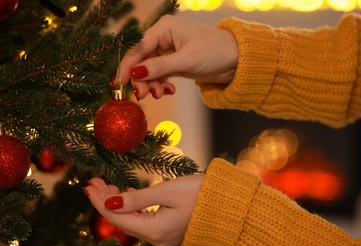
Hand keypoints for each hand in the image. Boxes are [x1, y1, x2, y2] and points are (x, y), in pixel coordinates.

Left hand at [84, 174, 203, 245]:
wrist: (228, 203)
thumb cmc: (200, 193)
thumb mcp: (166, 191)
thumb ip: (136, 199)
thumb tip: (109, 202)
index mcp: (155, 230)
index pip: (116, 217)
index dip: (100, 201)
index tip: (89, 185)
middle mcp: (157, 238)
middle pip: (122, 220)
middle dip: (107, 201)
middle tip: (95, 181)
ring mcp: (163, 236)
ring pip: (132, 220)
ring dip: (119, 203)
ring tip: (109, 185)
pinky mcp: (169, 230)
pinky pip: (144, 221)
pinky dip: (133, 208)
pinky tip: (129, 195)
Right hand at [113, 15, 237, 99]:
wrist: (237, 60)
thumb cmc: (215, 52)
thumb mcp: (186, 60)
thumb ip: (160, 67)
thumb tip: (135, 72)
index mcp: (164, 29)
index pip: (138, 48)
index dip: (127, 66)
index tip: (118, 83)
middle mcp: (164, 38)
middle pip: (142, 61)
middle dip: (142, 79)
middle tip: (143, 96)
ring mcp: (168, 52)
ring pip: (150, 71)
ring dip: (152, 85)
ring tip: (161, 94)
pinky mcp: (174, 64)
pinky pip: (160, 76)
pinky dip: (161, 85)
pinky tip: (168, 91)